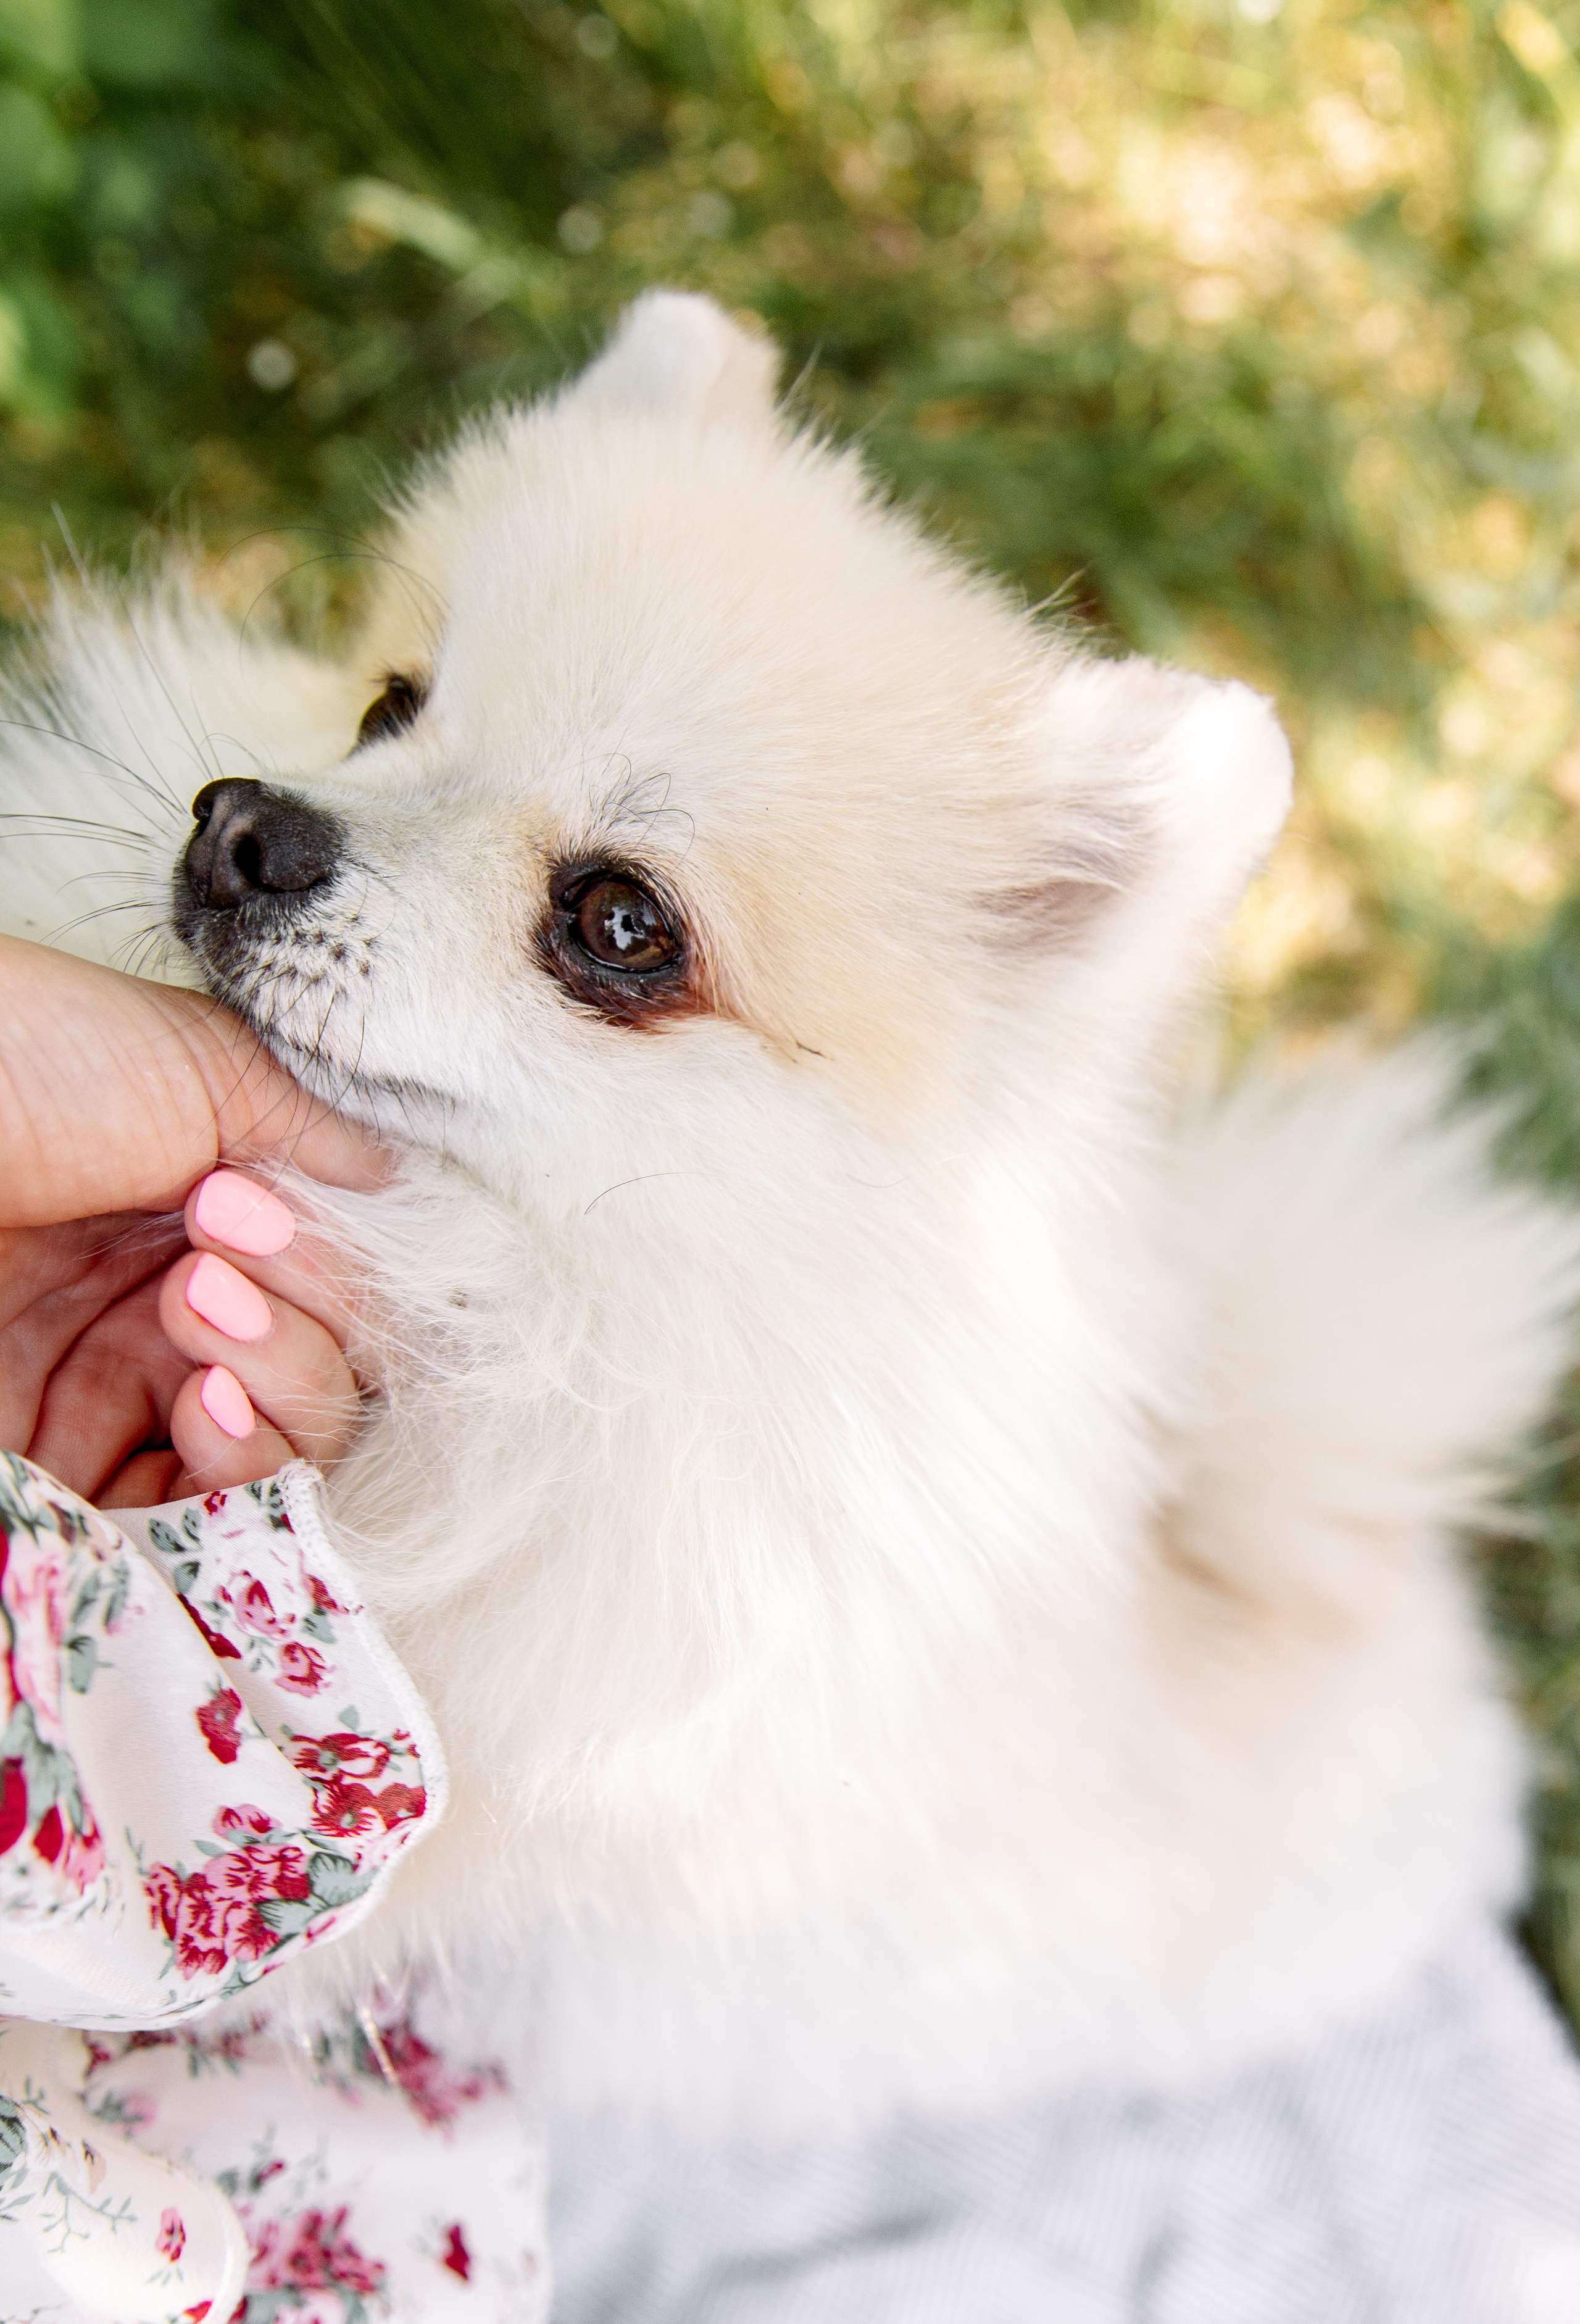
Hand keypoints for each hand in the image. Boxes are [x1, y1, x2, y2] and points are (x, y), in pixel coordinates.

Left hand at [0, 938, 386, 1506]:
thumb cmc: (25, 1060)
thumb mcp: (205, 1064)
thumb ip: (325, 1146)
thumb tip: (419, 1211)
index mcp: (205, 1225)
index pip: (341, 1307)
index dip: (341, 1279)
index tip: (256, 1211)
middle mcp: (165, 1321)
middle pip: (322, 1398)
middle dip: (308, 1338)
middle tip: (211, 1270)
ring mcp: (108, 1402)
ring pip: (276, 1470)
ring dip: (280, 1405)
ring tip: (200, 1325)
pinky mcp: (59, 1476)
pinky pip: (191, 1528)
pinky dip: (234, 1480)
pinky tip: (205, 1407)